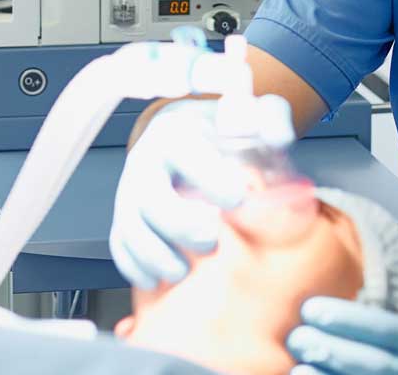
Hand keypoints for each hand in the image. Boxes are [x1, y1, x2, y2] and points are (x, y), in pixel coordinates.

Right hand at [109, 95, 295, 289]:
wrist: (190, 137)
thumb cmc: (222, 132)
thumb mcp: (250, 116)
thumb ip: (269, 118)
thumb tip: (277, 136)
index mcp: (175, 132)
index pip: (184, 154)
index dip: (208, 178)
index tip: (238, 200)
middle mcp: (146, 161)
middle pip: (150, 196)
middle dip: (178, 224)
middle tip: (211, 240)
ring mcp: (131, 192)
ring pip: (130, 226)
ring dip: (154, 254)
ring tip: (182, 272)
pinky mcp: (126, 217)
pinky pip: (120, 245)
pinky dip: (135, 266)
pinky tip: (157, 281)